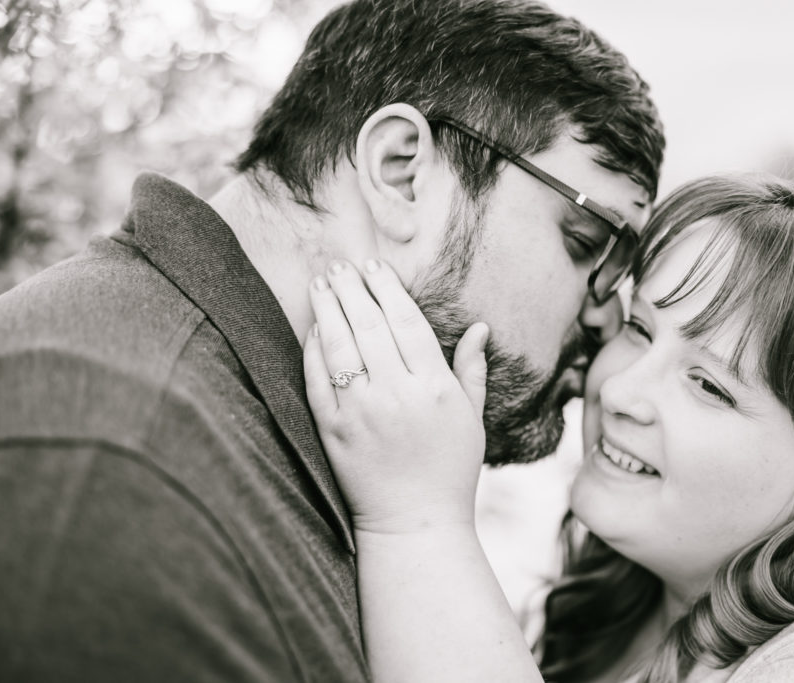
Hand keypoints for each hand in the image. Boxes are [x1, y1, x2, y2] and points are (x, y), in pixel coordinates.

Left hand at [303, 258, 488, 535]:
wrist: (415, 524)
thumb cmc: (449, 471)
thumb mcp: (471, 418)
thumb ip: (472, 370)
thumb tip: (480, 327)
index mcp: (435, 388)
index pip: (407, 324)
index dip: (388, 290)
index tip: (375, 266)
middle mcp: (398, 395)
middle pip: (370, 326)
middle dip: (353, 289)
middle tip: (341, 264)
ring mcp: (361, 413)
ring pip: (341, 346)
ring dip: (328, 309)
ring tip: (320, 283)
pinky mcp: (333, 431)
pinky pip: (319, 380)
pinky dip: (314, 350)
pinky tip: (313, 328)